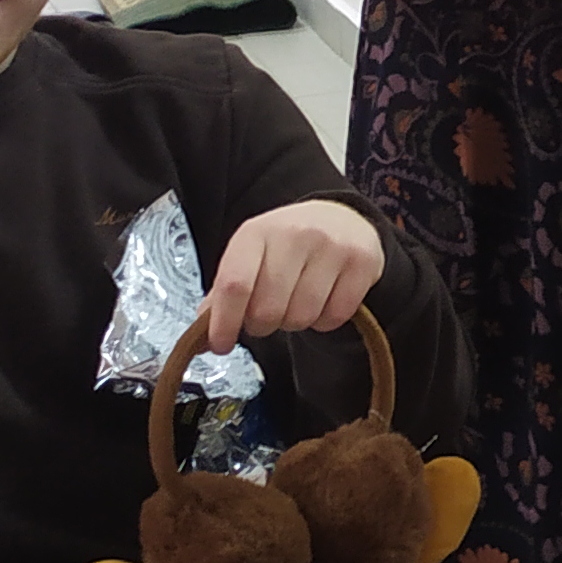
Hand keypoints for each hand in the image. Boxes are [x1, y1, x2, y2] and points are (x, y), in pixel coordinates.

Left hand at [203, 197, 386, 351]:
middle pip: (267, 310)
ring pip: (302, 317)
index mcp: (257, 232)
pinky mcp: (362, 262)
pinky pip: (334, 317)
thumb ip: (225, 293)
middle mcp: (295, 234)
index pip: (234, 285)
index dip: (224, 322)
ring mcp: (332, 247)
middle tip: (267, 315)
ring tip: (297, 303)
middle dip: (262, 325)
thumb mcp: (250, 255)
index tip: (220, 345)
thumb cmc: (288, 244)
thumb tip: (200, 337)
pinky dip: (325, 321)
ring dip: (295, 322)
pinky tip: (323, 301)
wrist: (342, 217)